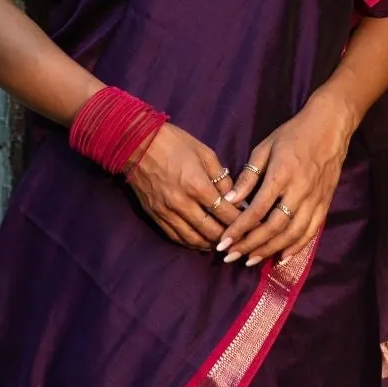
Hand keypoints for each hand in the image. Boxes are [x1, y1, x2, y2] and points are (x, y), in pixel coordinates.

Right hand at [126, 121, 240, 248]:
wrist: (136, 143)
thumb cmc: (174, 142)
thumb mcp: (204, 153)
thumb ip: (221, 177)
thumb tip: (233, 196)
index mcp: (198, 186)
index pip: (226, 213)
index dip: (241, 221)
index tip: (251, 223)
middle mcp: (183, 204)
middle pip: (212, 231)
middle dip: (229, 236)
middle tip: (241, 237)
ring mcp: (167, 212)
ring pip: (194, 239)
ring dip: (211, 244)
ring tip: (223, 243)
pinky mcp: (155, 216)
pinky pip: (176, 237)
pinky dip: (191, 243)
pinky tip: (202, 242)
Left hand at [219, 89, 354, 270]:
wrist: (330, 127)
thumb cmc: (292, 134)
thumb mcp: (264, 148)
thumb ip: (248, 176)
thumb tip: (229, 200)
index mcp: (282, 174)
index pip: (257, 209)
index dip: (239, 229)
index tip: (223, 242)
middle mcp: (300, 190)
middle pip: (274, 227)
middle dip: (250, 245)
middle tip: (231, 257)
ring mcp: (315, 199)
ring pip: (292, 234)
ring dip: (270, 251)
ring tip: (250, 261)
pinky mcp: (325, 204)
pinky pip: (311, 232)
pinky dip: (296, 248)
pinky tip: (281, 258)